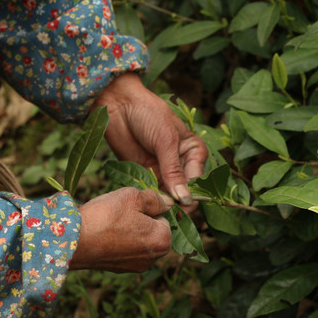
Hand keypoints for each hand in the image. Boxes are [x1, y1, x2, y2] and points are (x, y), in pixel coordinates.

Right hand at [70, 187, 173, 271]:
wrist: (72, 241)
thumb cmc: (105, 216)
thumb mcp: (134, 197)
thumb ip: (155, 199)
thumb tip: (168, 203)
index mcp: (162, 241)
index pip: (165, 218)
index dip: (149, 208)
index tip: (132, 206)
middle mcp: (153, 258)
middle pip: (153, 231)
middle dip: (141, 220)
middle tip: (121, 213)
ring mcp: (135, 266)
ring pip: (139, 239)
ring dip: (129, 229)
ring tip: (111, 222)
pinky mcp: (119, 269)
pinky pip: (125, 248)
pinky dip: (118, 240)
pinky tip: (105, 233)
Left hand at [92, 73, 207, 212]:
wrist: (119, 105)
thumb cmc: (148, 114)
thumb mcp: (165, 140)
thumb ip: (174, 170)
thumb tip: (185, 198)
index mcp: (194, 152)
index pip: (198, 181)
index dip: (192, 195)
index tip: (181, 206)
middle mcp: (182, 164)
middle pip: (185, 192)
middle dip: (179, 204)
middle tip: (169, 213)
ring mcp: (163, 171)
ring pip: (169, 196)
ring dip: (163, 204)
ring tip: (157, 212)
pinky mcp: (146, 175)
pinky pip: (152, 193)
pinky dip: (150, 200)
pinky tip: (147, 205)